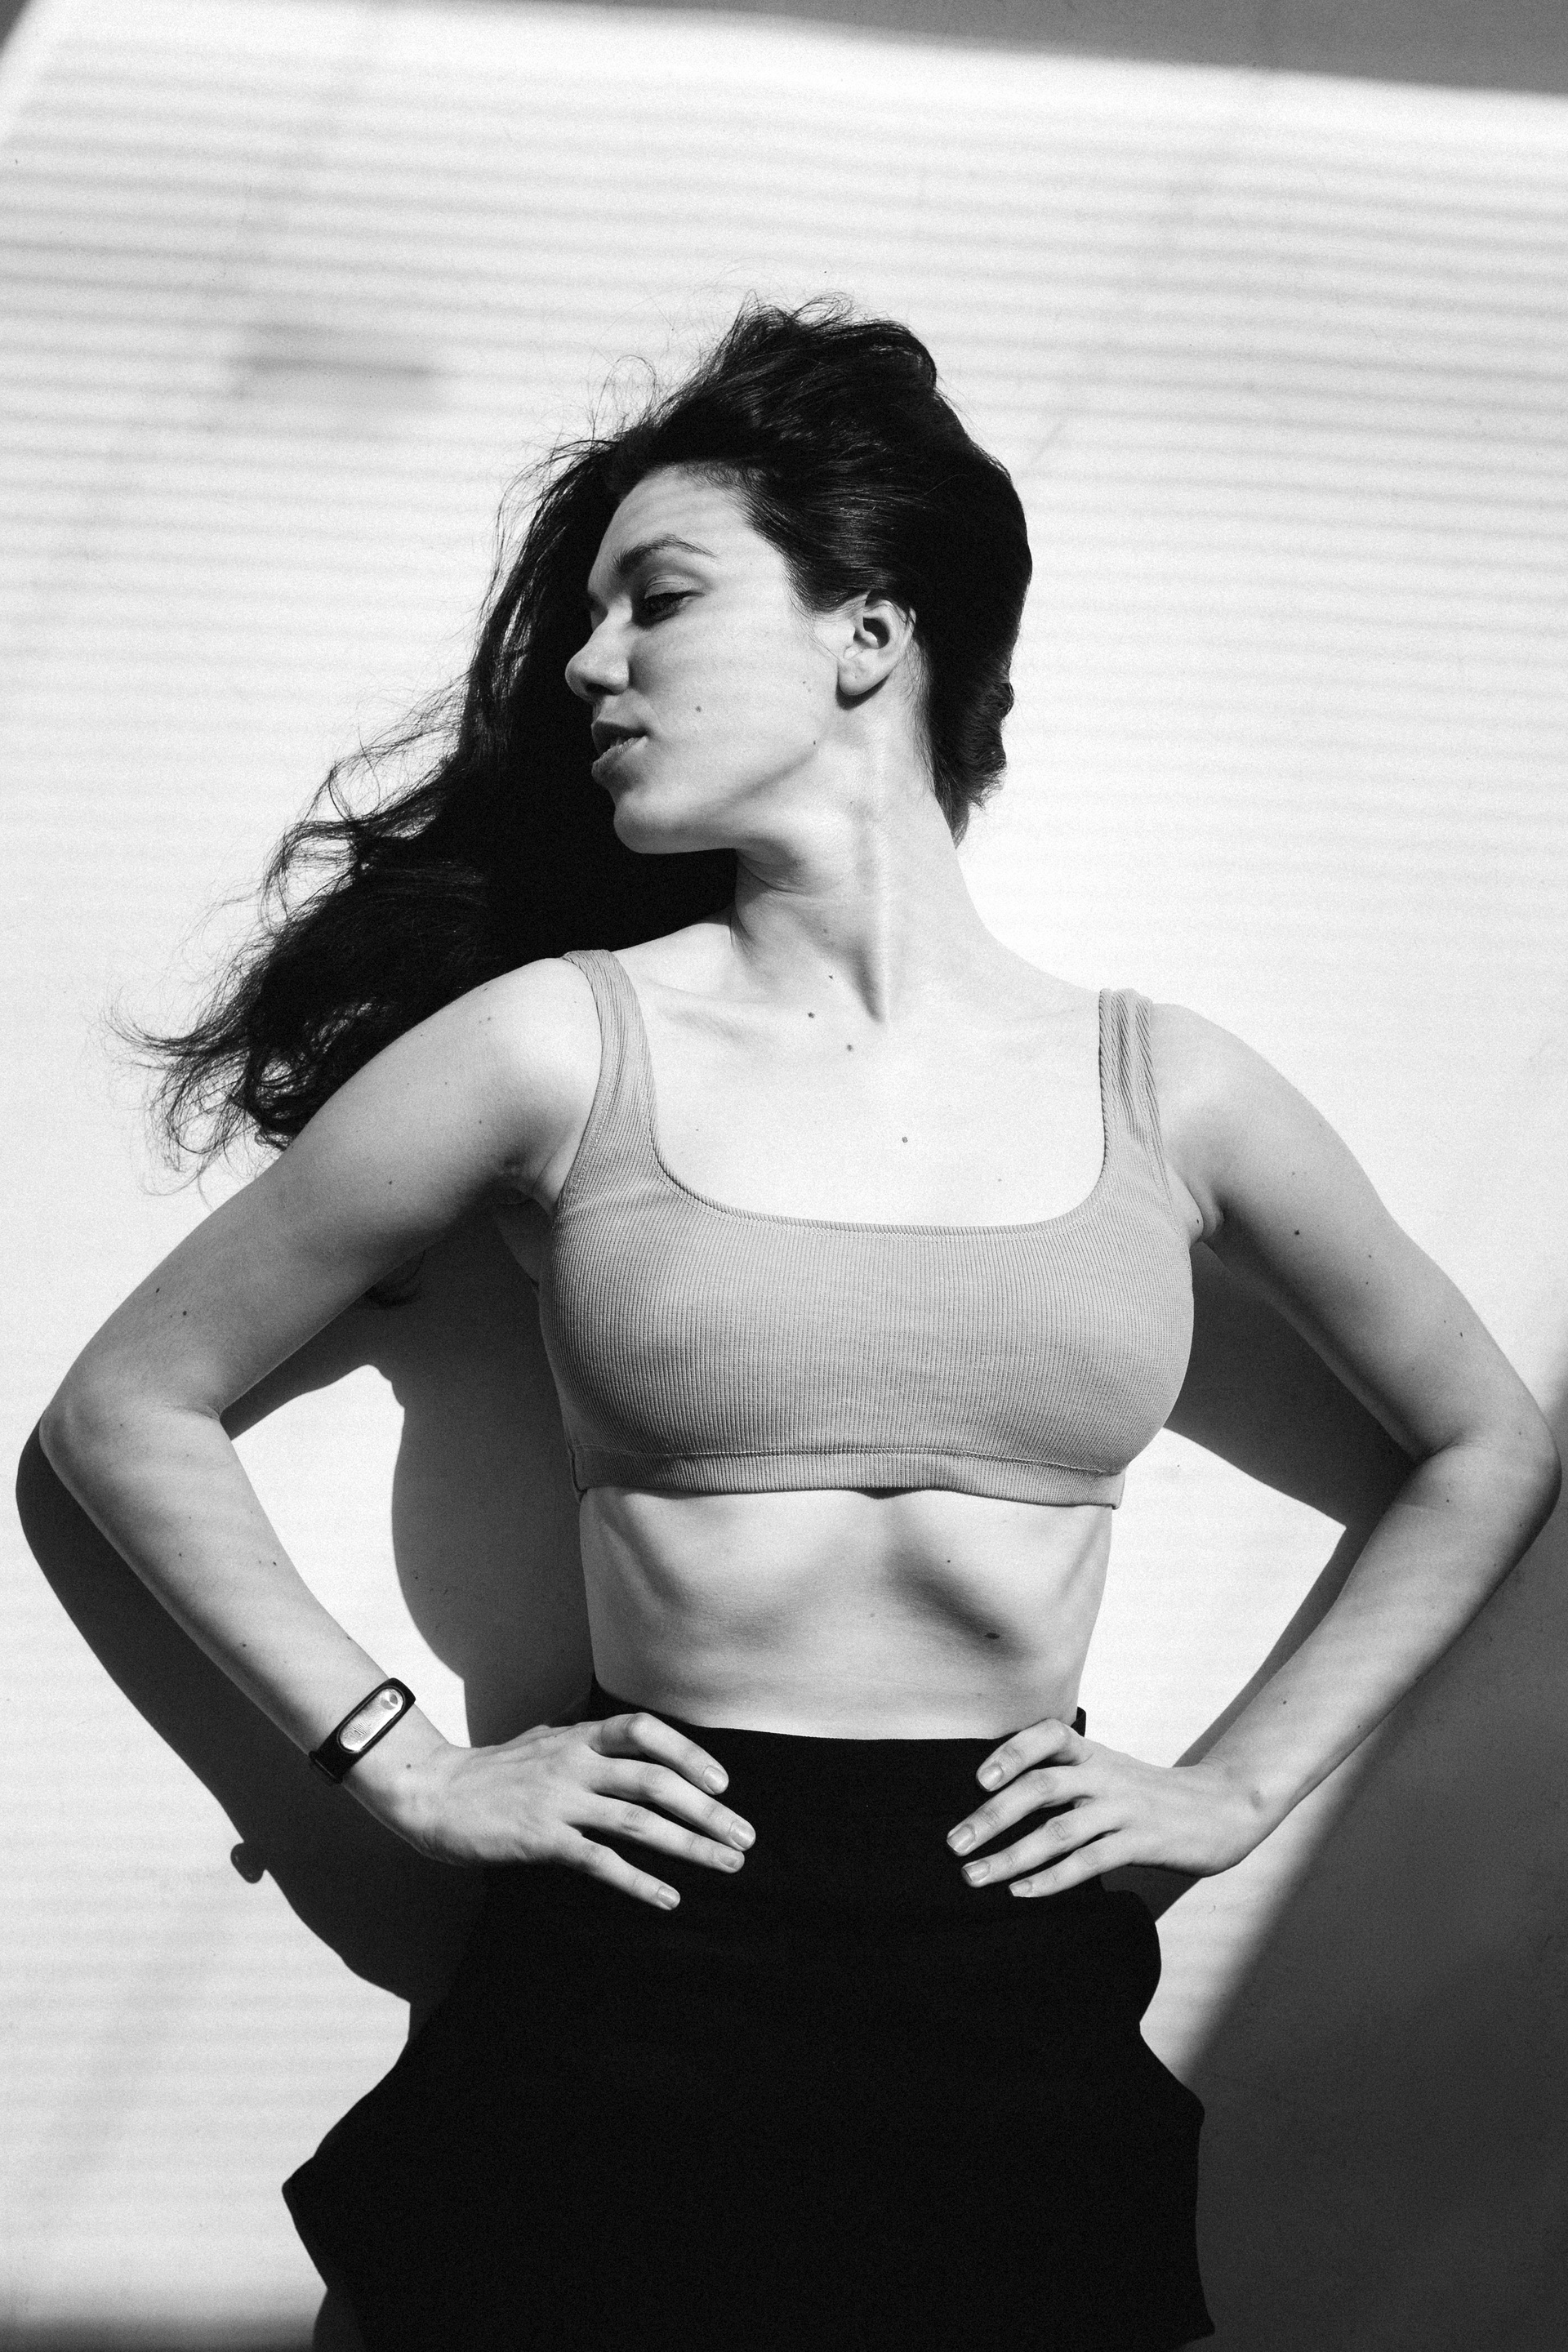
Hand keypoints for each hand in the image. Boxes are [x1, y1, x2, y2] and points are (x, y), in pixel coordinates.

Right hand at [380, 1708, 755, 1908]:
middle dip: (707, 1809)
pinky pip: (600, 1862)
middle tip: (744, 1836)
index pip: (645, 1730)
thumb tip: (637, 1749)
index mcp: (579, 1736)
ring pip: (638, 1822)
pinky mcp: (541, 1839)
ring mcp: (559, 1801)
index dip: (689, 1752)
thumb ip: (590, 1745)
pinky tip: (669, 1899)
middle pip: (656, 1781)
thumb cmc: (495, 1772)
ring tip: (726, 1864)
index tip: (721, 1782)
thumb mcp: (547, 1742)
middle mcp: (575, 1762)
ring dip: (689, 1845)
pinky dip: (640, 1882)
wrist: (434, 1793)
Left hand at [945, 1717, 1266, 1897]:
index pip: (1049, 1734)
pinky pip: (1090, 1862)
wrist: (1220, 1809)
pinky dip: (1052, 1879)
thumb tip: (999, 1800)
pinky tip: (1022, 1892)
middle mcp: (1105, 1775)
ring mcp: (1124, 1809)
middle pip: (1042, 1786)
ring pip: (1059, 1830)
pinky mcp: (1141, 1843)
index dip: (1012, 1751)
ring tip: (975, 1876)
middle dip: (992, 1815)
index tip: (978, 1779)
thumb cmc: (1149, 1795)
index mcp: (1093, 1753)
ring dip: (1011, 1855)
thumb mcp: (1108, 1772)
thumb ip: (1065, 1777)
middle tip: (955, 1843)